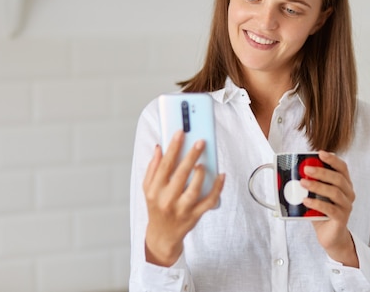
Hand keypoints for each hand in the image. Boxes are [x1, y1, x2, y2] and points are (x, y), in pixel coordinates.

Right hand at [143, 130, 224, 266]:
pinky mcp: (195, 216)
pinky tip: (221, 175)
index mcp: (155, 190)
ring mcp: (182, 209)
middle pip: (181, 175)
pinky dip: (217, 188)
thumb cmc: (156, 207)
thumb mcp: (148, 189)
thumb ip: (152, 168)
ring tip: (203, 162)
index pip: (164, 165)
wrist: (162, 236)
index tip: (180, 133)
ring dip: (201, 174)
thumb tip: (158, 148)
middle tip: (200, 141)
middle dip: (191, 156)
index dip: (173, 148)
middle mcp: (167, 200)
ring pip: (195, 189)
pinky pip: (209, 201)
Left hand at [301, 151, 358, 266]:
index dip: (332, 159)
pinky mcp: (341, 219)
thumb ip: (311, 184)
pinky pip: (330, 209)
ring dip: (317, 186)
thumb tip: (293, 172)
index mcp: (345, 185)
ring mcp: (346, 207)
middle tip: (306, 169)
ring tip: (303, 183)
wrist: (330, 236)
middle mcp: (349, 194)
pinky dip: (316, 203)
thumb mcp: (317, 195)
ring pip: (335, 193)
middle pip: (338, 179)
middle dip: (322, 172)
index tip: (320, 153)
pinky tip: (305, 201)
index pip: (343, 168)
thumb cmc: (322, 212)